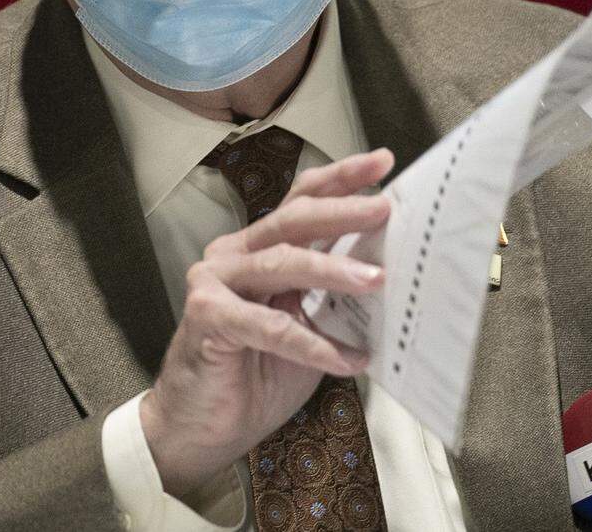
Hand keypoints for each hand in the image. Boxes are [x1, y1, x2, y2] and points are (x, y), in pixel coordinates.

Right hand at [139, 149, 393, 497]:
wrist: (200, 429)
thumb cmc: (258, 373)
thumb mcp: (307, 323)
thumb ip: (333, 293)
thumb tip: (391, 269)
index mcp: (260, 247)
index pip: (302, 202)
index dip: (341, 179)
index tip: (383, 161)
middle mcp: (235, 254)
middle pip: (294, 219)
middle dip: (343, 210)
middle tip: (384, 208)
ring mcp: (215, 282)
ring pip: (282, 262)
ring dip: (334, 271)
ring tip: (377, 279)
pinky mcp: (206, 317)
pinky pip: (270, 326)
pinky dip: (313, 343)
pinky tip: (347, 358)